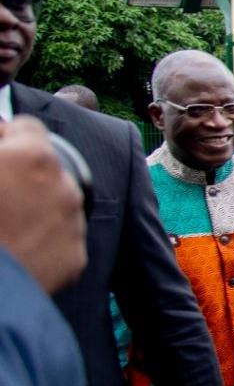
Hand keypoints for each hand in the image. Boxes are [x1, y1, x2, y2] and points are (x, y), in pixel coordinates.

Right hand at [0, 117, 85, 292]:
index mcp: (32, 157)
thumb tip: (0, 130)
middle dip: (23, 176)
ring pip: (57, 204)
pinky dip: (43, 242)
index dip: (8, 138)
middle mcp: (63, 186)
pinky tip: (16, 252)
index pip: (28, 127)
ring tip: (4, 227)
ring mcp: (74, 223)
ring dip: (36, 208)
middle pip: (46, 168)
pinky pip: (60, 240)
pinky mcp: (75, 258)